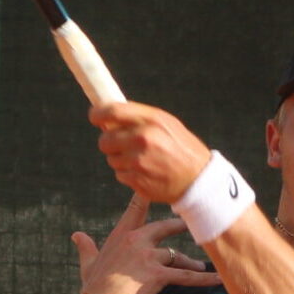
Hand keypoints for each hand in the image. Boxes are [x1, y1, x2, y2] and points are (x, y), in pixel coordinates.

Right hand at [73, 201, 221, 293]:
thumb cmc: (93, 285)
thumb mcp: (88, 262)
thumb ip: (85, 246)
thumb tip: (77, 235)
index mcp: (121, 235)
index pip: (135, 209)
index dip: (146, 195)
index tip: (157, 183)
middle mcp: (136, 240)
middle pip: (165, 227)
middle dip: (180, 225)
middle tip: (193, 222)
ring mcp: (148, 256)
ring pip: (177, 255)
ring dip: (191, 261)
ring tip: (202, 266)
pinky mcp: (157, 275)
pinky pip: (186, 277)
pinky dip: (204, 279)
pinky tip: (219, 279)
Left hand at [90, 101, 211, 204]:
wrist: (199, 181)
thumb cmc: (182, 149)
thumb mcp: (166, 123)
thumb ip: (139, 117)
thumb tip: (110, 117)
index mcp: (150, 121)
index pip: (111, 112)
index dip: (97, 114)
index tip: (95, 117)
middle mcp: (142, 140)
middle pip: (105, 140)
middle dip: (110, 142)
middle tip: (122, 145)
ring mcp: (138, 163)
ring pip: (111, 159)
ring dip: (121, 160)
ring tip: (141, 161)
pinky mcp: (137, 182)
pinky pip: (120, 175)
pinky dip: (129, 175)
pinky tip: (145, 173)